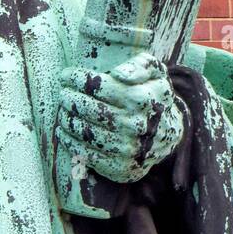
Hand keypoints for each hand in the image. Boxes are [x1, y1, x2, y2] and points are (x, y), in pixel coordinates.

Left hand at [57, 52, 184, 185]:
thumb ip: (140, 65)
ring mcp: (126, 149)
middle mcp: (134, 125)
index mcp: (140, 99)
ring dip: (66, 119)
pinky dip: (69, 141)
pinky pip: (86, 154)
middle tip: (63, 94)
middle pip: (87, 109)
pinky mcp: (119, 168)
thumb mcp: (155, 73)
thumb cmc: (154, 97)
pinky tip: (63, 131)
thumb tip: (118, 73)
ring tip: (63, 110)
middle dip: (69, 99)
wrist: (169, 134)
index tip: (66, 75)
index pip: (97, 86)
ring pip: (84, 131)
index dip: (78, 79)